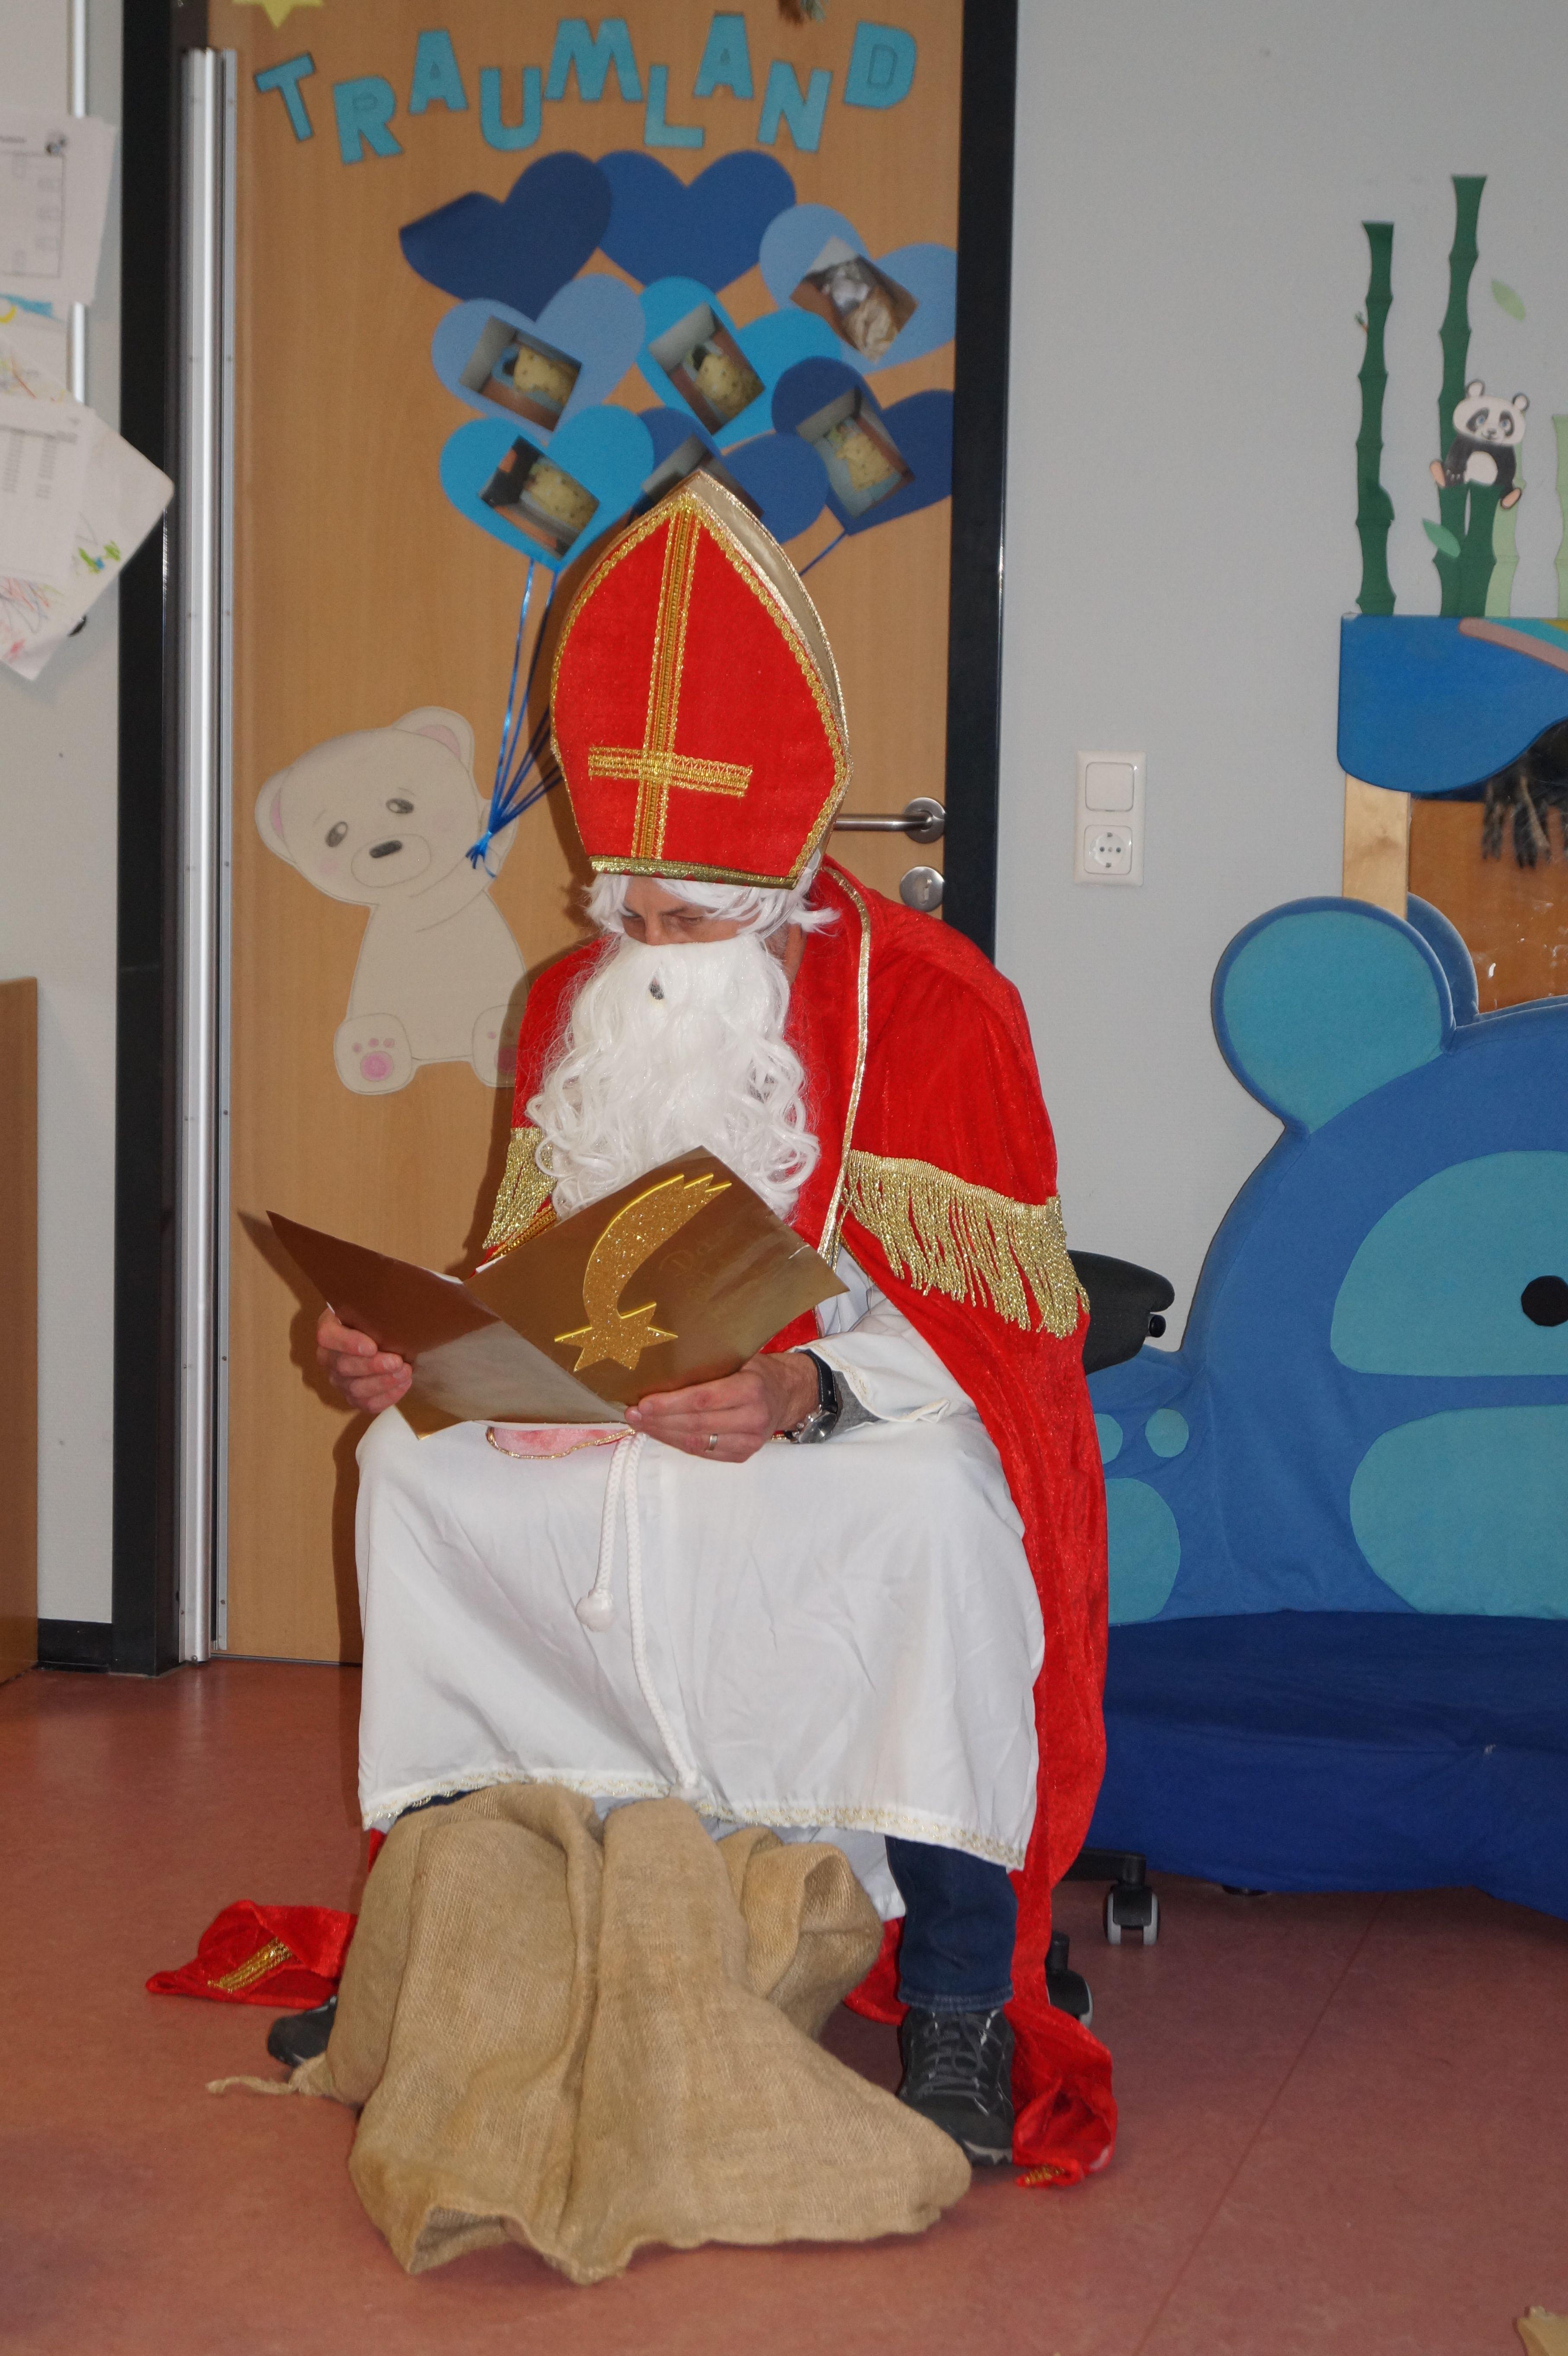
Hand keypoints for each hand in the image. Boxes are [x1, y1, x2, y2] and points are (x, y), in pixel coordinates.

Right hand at [316, 1309, 411, 1413]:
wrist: (383, 1335)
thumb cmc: (377, 1317)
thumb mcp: (372, 1306)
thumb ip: (375, 1305)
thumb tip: (397, 1296)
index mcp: (329, 1329)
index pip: (327, 1337)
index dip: (348, 1343)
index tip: (372, 1345)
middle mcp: (328, 1357)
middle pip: (343, 1366)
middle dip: (373, 1366)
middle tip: (398, 1361)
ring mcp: (339, 1380)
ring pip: (355, 1388)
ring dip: (383, 1382)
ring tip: (406, 1373)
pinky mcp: (353, 1397)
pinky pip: (367, 1404)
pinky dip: (387, 1397)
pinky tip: (403, 1385)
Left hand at [625, 1349, 818, 1462]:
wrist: (787, 1394)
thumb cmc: (756, 1370)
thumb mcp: (740, 1356)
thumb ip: (710, 1361)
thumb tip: (662, 1359)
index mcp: (751, 1388)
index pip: (703, 1400)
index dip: (670, 1404)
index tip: (643, 1402)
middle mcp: (753, 1418)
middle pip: (696, 1423)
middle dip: (659, 1420)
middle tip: (632, 1414)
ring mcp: (750, 1441)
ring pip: (697, 1441)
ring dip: (663, 1434)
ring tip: (639, 1425)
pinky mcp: (743, 1455)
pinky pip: (704, 1452)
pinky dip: (679, 1443)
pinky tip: (660, 1434)